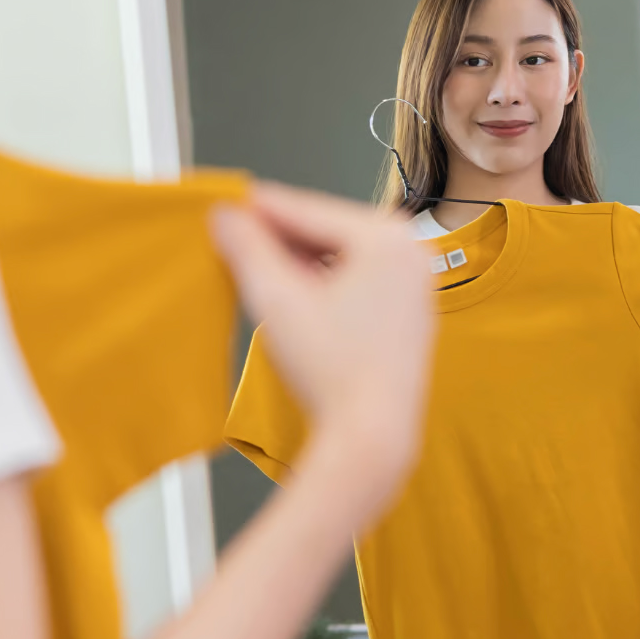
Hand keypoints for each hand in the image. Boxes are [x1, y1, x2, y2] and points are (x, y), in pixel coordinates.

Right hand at [213, 181, 435, 512]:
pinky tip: (293, 299)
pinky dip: (324, 284)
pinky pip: (358, 282)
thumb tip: (225, 215)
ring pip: (341, 257)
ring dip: (298, 262)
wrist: (370, 436)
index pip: (307, 209)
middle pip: (327, 231)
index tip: (227, 202)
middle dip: (279, 238)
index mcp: (387, 238)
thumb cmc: (333, 373)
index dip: (258, 208)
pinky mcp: (408, 315)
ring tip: (256, 271)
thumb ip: (247, 248)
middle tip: (234, 239)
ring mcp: (415, 285)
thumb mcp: (275, 299)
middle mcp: (411, 254)